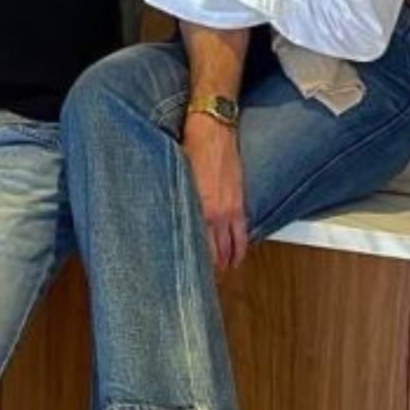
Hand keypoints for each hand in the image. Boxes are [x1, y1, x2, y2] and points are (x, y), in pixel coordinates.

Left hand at [183, 113, 249, 270]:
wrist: (213, 126)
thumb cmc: (190, 147)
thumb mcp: (176, 177)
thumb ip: (176, 201)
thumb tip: (168, 218)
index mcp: (197, 208)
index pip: (197, 247)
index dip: (193, 264)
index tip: (186, 277)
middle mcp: (215, 213)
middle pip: (213, 252)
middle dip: (209, 270)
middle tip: (201, 284)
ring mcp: (230, 209)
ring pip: (230, 247)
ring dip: (226, 264)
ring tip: (220, 276)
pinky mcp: (239, 201)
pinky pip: (242, 233)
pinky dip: (240, 249)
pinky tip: (236, 258)